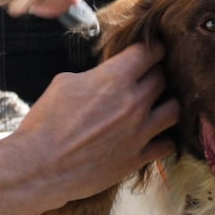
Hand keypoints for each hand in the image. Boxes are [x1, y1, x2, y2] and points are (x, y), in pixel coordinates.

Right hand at [8, 43, 178, 210]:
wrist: (40, 165)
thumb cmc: (45, 123)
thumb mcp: (65, 83)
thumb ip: (95, 76)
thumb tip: (106, 76)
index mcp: (114, 79)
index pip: (149, 52)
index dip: (154, 49)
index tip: (154, 51)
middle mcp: (133, 103)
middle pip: (162, 79)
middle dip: (157, 75)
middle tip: (149, 79)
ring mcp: (139, 132)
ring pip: (174, 110)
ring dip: (167, 105)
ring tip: (158, 106)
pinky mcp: (137, 158)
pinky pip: (167, 145)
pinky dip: (163, 139)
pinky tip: (154, 137)